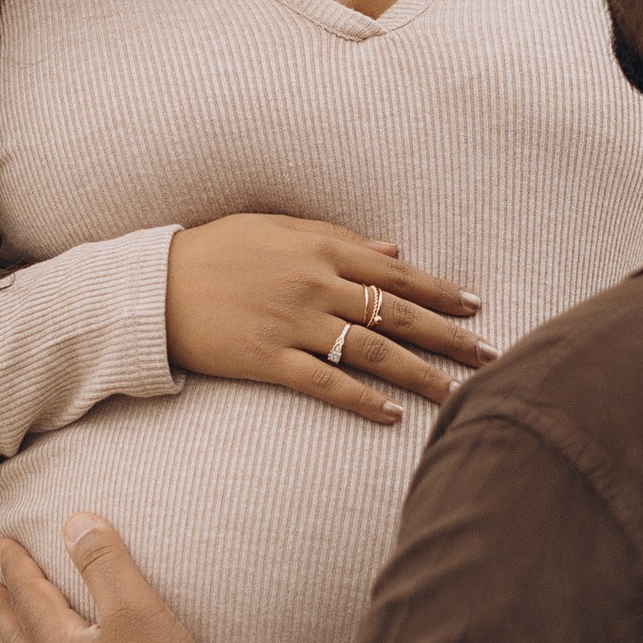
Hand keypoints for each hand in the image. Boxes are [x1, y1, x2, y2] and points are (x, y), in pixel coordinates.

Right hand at [165, 214, 491, 425]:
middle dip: (449, 337)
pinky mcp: (267, 360)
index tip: (476, 308)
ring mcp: (292, 323)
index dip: (441, 292)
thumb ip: (338, 238)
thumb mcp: (276, 227)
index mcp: (320, 246)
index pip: (397, 273)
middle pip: (397, 313)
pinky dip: (363, 400)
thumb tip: (394, 251)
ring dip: (420, 374)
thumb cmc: (215, 251)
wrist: (153, 286)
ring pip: (372, 351)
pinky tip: (393, 415)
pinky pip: (326, 384)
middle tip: (490, 357)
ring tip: (458, 395)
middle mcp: (314, 283)